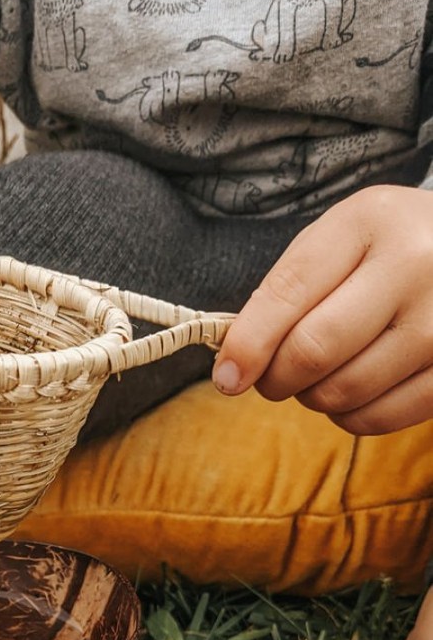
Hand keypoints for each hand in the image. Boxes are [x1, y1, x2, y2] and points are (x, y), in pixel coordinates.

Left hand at [212, 185, 432, 434]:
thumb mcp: (334, 243)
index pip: (288, 293)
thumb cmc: (383, 249)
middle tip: (269, 379)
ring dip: (311, 397)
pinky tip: (350, 394)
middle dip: (274, 378)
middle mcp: (414, 264)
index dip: (248, 344)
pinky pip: (381, 417)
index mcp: (368, 222)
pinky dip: (349, 416)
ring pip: (345, 390)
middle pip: (313, 349)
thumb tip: (236, 365)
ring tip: (315, 378)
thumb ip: (283, 292)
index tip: (226, 376)